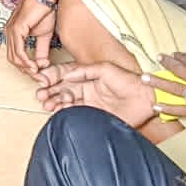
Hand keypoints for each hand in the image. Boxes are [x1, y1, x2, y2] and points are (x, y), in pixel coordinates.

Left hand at [4, 0, 65, 75]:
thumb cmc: (45, 11)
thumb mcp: (44, 36)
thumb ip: (41, 50)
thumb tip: (42, 64)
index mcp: (14, 34)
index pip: (15, 56)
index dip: (26, 67)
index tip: (39, 74)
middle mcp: (9, 33)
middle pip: (13, 59)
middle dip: (26, 70)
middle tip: (39, 77)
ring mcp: (11, 30)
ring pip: (14, 57)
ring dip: (27, 68)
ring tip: (38, 72)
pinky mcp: (16, 29)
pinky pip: (19, 50)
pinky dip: (26, 60)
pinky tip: (34, 66)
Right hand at [35, 61, 156, 128]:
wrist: (144, 99)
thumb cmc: (128, 81)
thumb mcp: (105, 68)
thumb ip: (84, 71)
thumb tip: (66, 75)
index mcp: (86, 77)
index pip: (64, 76)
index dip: (52, 78)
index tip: (42, 80)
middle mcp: (85, 90)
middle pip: (61, 90)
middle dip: (48, 92)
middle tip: (40, 95)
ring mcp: (88, 104)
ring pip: (64, 103)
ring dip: (53, 102)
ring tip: (47, 103)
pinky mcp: (93, 117)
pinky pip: (74, 115)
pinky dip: (63, 113)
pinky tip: (57, 110)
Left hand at [147, 52, 185, 130]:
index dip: (181, 57)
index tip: (172, 54)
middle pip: (180, 72)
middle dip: (167, 65)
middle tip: (156, 59)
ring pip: (177, 90)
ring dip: (159, 84)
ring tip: (144, 79)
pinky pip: (184, 111)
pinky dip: (169, 109)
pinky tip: (157, 107)